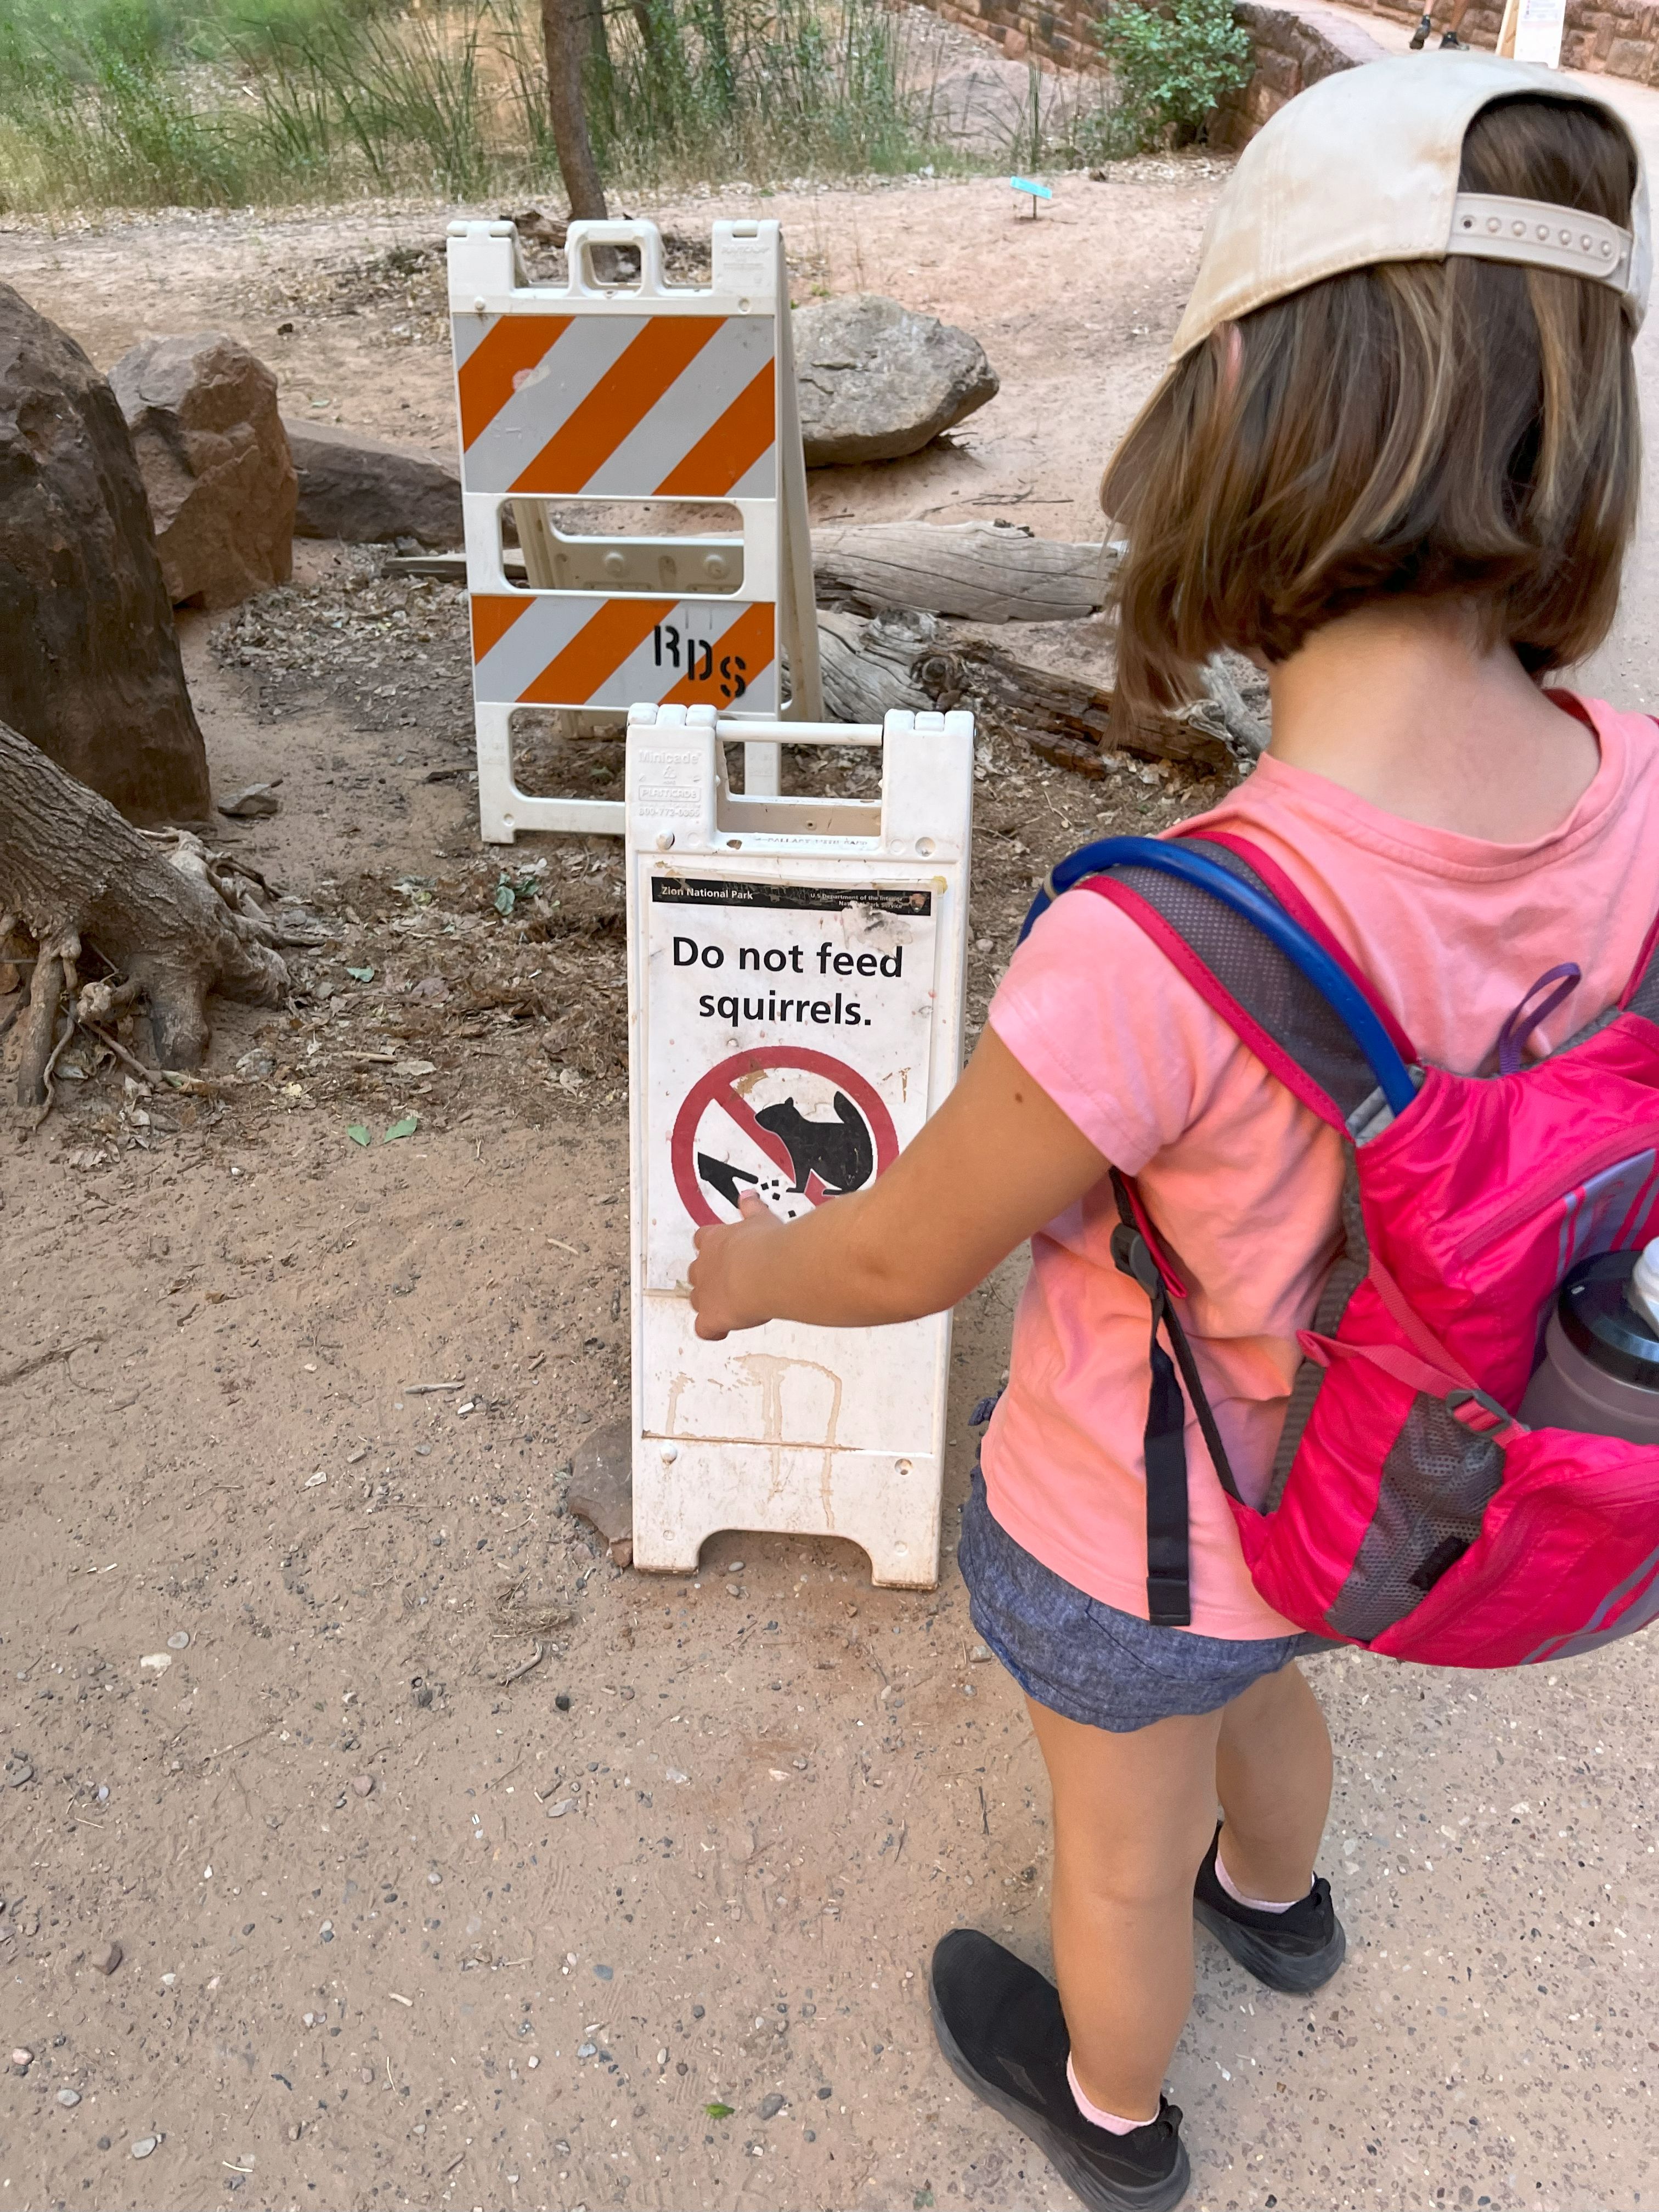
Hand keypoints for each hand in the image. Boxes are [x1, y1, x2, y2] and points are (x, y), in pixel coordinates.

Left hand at [688, 1192, 780, 1339]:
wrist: (768, 1270)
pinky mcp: (712, 1316)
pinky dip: (712, 1330)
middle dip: (709, 1277)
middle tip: (727, 1280)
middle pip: (696, 1271)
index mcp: (715, 1239)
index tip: (723, 1252)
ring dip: (709, 1302)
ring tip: (725, 1305)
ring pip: (697, 1298)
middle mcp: (705, 1265)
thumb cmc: (767, 1246)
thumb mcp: (761, 1219)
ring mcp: (706, 1292)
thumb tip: (749, 1197)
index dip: (712, 1248)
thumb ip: (752, 1209)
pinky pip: (704, 1328)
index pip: (704, 1240)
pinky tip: (722, 1331)